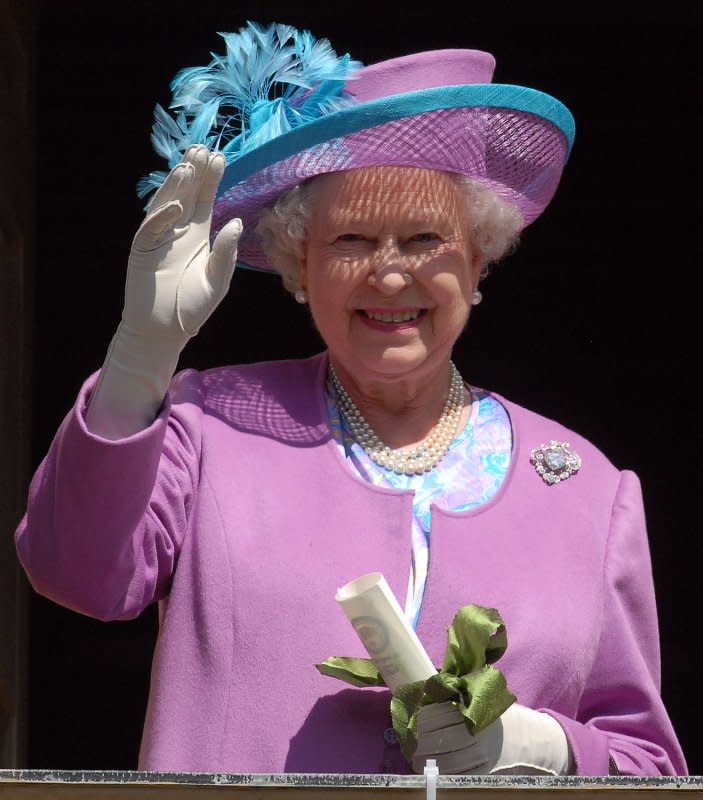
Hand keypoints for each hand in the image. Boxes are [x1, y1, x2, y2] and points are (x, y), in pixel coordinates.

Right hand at [86, 145, 241, 438]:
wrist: (163, 331)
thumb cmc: (192, 309)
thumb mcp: (218, 280)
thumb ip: (226, 252)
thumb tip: (235, 221)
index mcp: (197, 235)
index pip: (205, 199)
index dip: (211, 179)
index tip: (219, 157)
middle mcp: (178, 231)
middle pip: (187, 195)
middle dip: (195, 173)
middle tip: (203, 149)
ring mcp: (158, 238)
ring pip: (167, 204)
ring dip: (177, 186)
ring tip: (189, 165)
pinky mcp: (141, 250)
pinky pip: (152, 228)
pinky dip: (163, 215)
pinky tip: (178, 205)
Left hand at [411, 701, 571, 775]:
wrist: (533, 740)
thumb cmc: (500, 717)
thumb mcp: (483, 700)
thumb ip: (459, 697)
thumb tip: (428, 692)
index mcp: (476, 711)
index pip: (439, 714)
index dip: (421, 720)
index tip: (411, 723)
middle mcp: (479, 733)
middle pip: (440, 739)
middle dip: (420, 743)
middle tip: (409, 746)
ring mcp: (483, 755)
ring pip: (447, 761)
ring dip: (428, 762)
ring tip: (415, 761)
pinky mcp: (487, 772)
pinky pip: (460, 775)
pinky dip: (444, 775)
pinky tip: (434, 772)